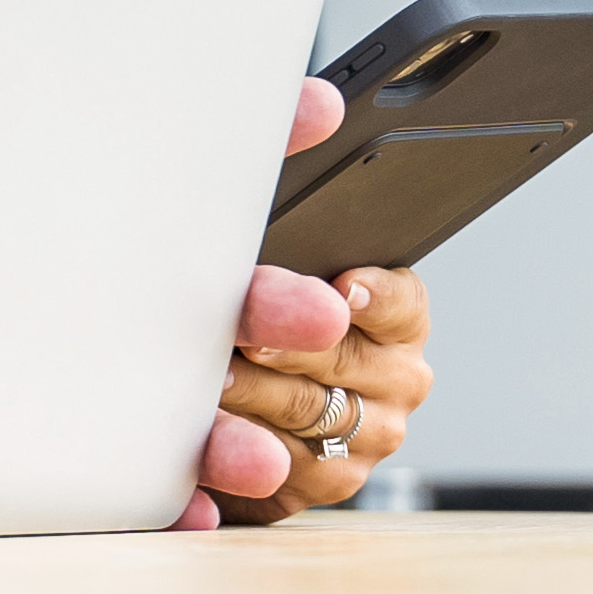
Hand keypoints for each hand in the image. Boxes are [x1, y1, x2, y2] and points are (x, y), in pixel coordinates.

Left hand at [174, 77, 443, 525]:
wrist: (213, 366)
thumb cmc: (249, 279)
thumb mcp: (275, 217)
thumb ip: (292, 145)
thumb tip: (319, 100)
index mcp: (396, 310)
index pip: (399, 301)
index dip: (368, 296)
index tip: (338, 286)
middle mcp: (388, 381)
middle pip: (341, 368)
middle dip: (284, 347)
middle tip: (235, 333)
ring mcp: (351, 444)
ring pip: (304, 431)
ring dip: (250, 412)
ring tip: (204, 386)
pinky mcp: (302, 494)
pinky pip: (270, 491)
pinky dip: (227, 478)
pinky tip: (193, 466)